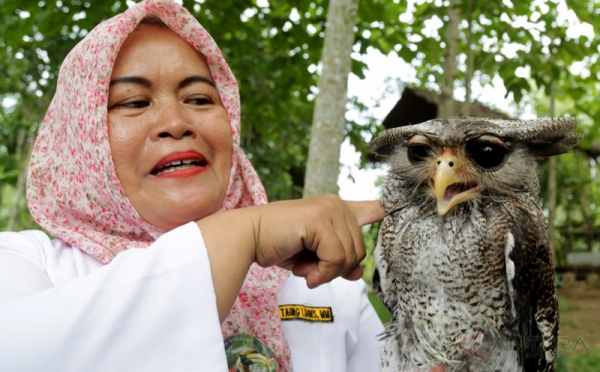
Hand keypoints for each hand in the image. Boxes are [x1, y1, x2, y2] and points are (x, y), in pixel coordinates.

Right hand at [198, 195, 383, 320]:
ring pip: (350, 256)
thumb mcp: (313, 257)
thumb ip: (337, 262)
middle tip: (310, 269)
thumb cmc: (278, 245)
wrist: (248, 238)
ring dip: (326, 273)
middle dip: (336, 269)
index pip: (373, 208)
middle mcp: (336, 205)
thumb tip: (358, 275)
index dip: (385, 211)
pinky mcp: (320, 219)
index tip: (392, 210)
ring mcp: (329, 209)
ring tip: (304, 269)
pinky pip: (336, 258)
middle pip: (360, 250)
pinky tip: (302, 271)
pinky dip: (321, 273)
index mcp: (337, 209)